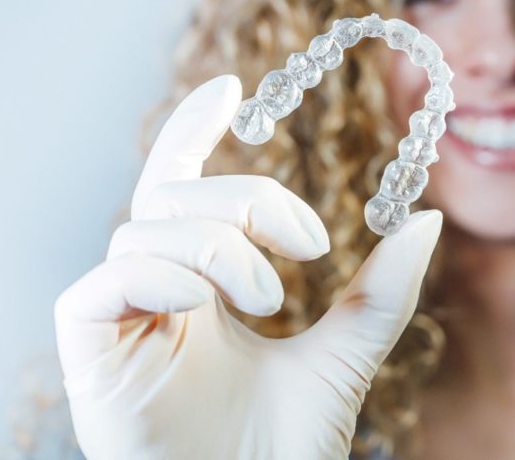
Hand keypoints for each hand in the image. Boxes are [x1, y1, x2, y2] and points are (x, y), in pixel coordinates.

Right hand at [53, 75, 442, 458]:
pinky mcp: (86, 353)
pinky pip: (103, 281)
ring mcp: (118, 322)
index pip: (182, 189)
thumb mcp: (347, 356)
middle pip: (171, 196)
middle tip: (309, 243)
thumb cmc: (285, 450)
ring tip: (273, 296)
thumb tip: (428, 220)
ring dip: (219, 246)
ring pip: (142, 228)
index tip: (229, 90)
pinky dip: (164, 274)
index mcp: (201, 287)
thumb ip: (382, 294)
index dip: (192, 132)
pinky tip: (212, 304)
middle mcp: (154, 294)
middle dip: (245, 200)